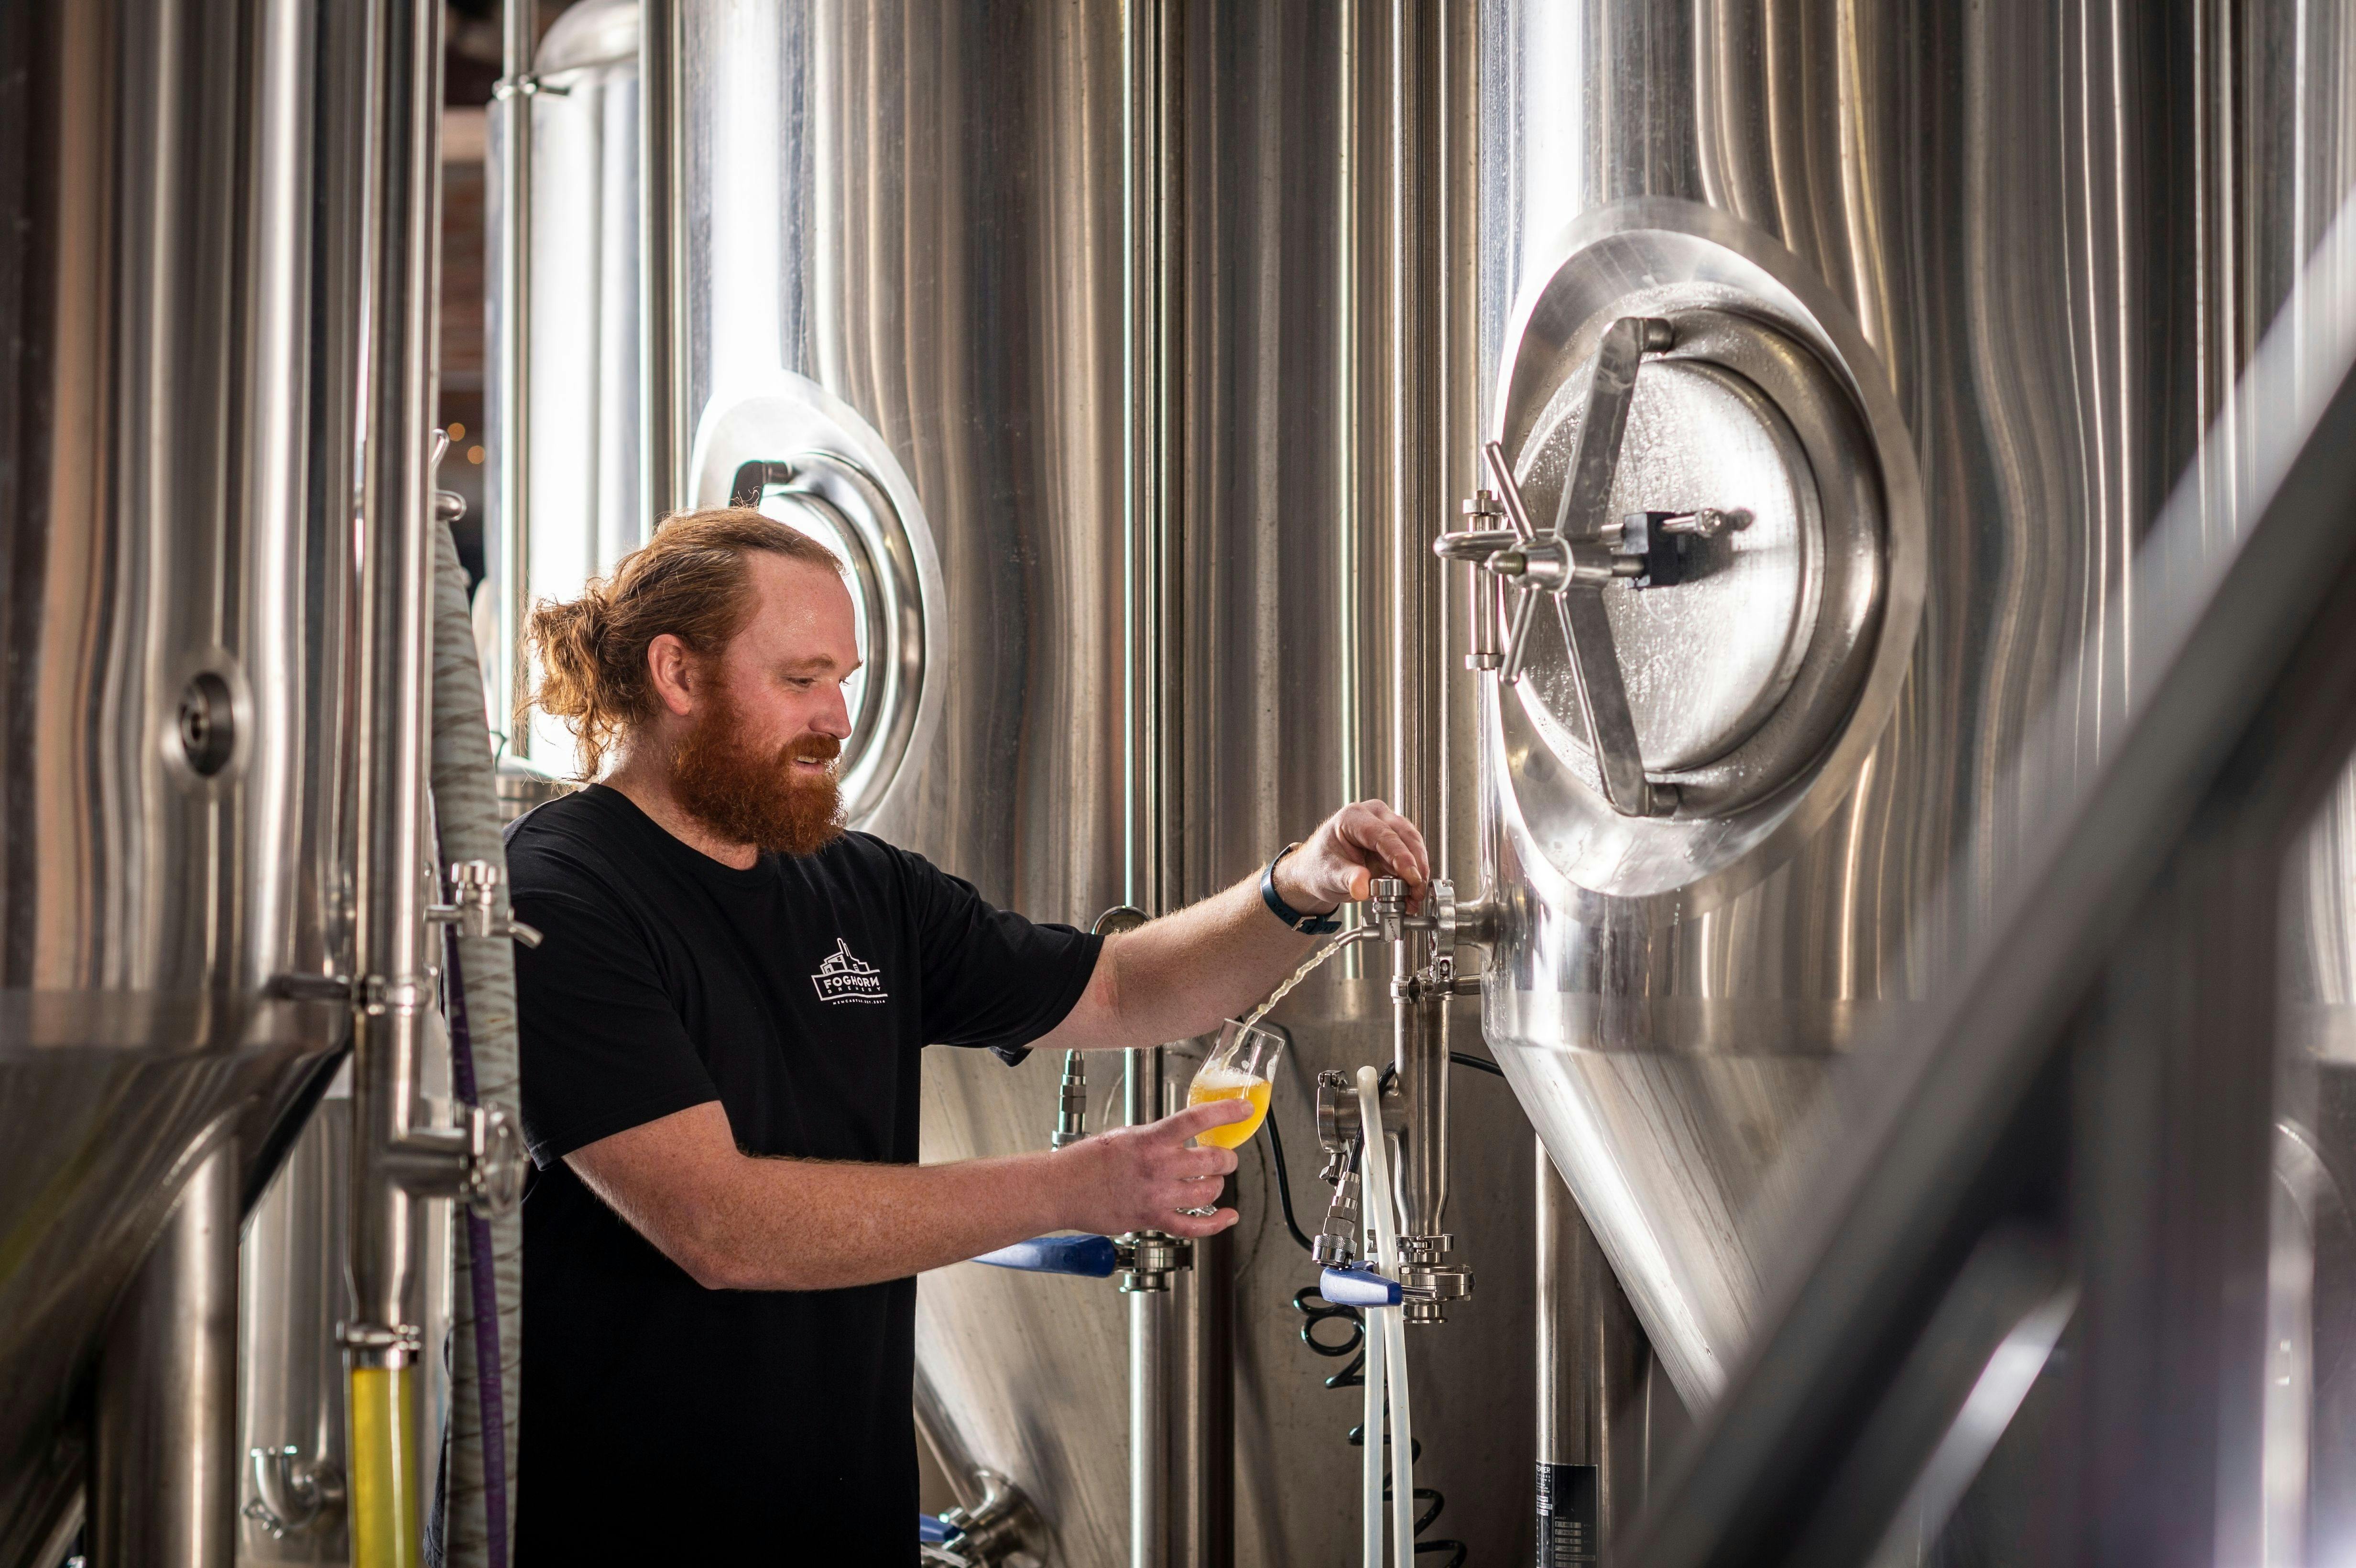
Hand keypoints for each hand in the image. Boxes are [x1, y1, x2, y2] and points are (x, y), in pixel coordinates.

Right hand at [1050, 1100, 1248, 1237]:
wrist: (1063, 1189)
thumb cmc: (1088, 1160)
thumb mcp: (1126, 1135)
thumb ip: (1156, 1138)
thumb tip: (1181, 1137)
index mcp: (1150, 1139)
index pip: (1197, 1119)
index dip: (1226, 1112)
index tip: (1244, 1109)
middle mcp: (1157, 1166)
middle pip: (1212, 1161)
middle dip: (1226, 1159)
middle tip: (1226, 1158)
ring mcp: (1156, 1195)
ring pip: (1207, 1191)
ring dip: (1216, 1185)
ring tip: (1212, 1181)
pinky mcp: (1152, 1219)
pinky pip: (1192, 1226)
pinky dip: (1216, 1224)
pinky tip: (1228, 1217)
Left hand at [1272, 799, 1430, 913]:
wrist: (1318, 872)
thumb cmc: (1320, 866)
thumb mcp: (1328, 874)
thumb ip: (1347, 879)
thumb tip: (1363, 888)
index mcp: (1353, 817)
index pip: (1383, 834)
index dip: (1401, 856)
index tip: (1411, 876)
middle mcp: (1373, 816)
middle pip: (1405, 836)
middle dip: (1415, 865)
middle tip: (1417, 890)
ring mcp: (1386, 826)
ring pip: (1413, 845)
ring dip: (1418, 872)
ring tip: (1414, 896)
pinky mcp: (1395, 843)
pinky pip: (1411, 856)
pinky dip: (1414, 875)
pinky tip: (1412, 893)